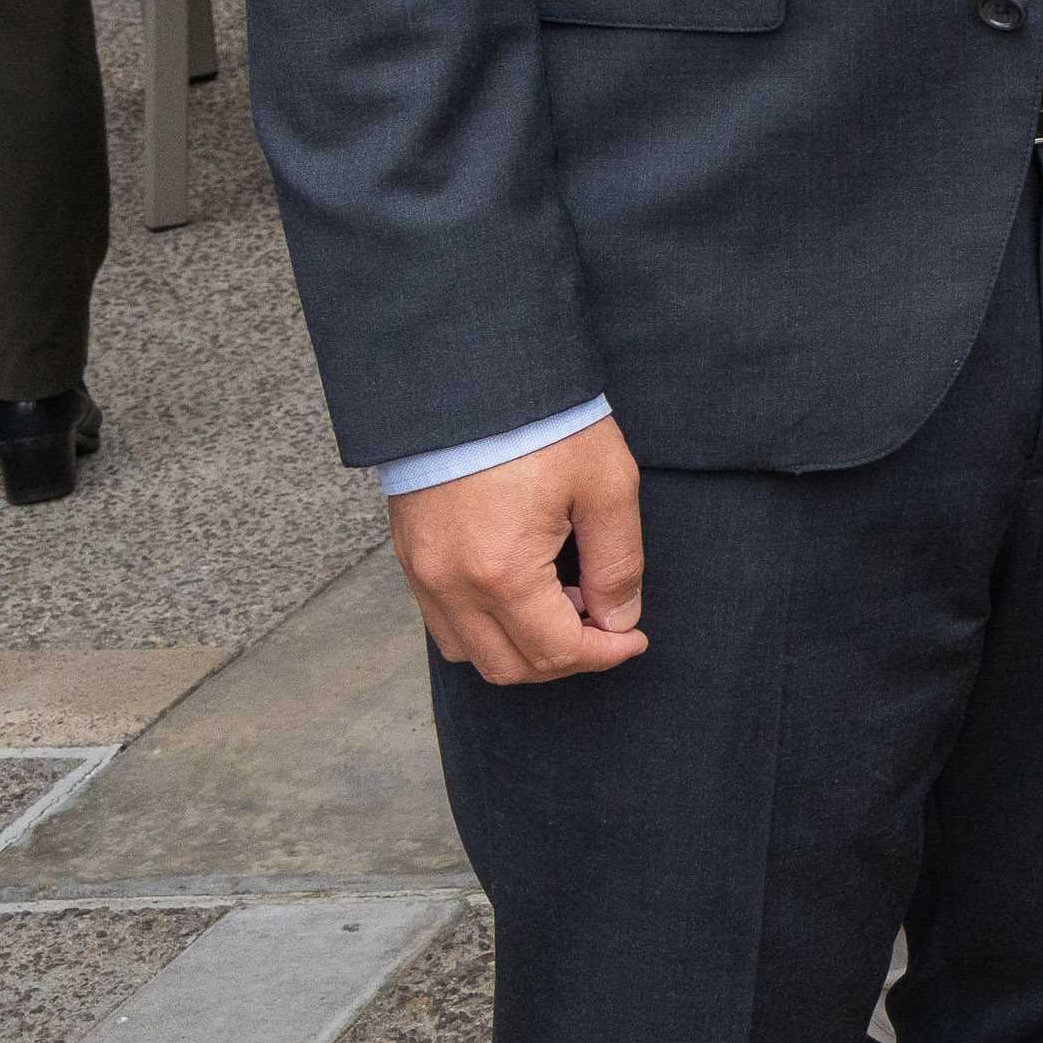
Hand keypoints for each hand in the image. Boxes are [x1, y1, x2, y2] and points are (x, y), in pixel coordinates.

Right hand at [390, 417, 649, 681]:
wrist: (468, 375)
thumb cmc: (541, 422)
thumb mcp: (605, 485)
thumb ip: (618, 563)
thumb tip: (620, 619)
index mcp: (501, 572)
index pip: (555, 652)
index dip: (604, 654)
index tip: (633, 638)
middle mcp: (450, 584)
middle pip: (509, 667)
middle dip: (565, 660)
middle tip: (604, 626)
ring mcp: (421, 572)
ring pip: (469, 652)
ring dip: (521, 649)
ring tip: (565, 605)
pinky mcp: (409, 554)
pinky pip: (443, 621)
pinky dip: (484, 626)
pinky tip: (523, 590)